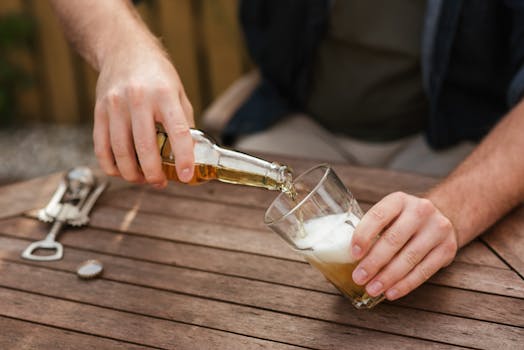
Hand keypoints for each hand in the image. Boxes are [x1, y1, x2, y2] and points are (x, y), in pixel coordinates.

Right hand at [94, 44, 194, 186]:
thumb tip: (190, 154)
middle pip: (144, 147)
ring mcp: (115, 105)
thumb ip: (184, 122)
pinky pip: (101, 147)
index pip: (177, 132)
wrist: (123, 49)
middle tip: (160, 183)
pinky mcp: (99, 111)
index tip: (186, 176)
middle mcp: (139, 99)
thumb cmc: (156, 74)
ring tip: (142, 179)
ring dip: (132, 174)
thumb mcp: (178, 92)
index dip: (183, 158)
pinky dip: (110, 165)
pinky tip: (121, 171)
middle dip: (153, 173)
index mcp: (165, 95)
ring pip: (120, 151)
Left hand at [350, 192, 457, 299]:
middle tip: (359, 278)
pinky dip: (406, 284)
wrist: (442, 218)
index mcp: (399, 200)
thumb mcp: (390, 215)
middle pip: (393, 239)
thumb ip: (372, 230)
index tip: (353, 254)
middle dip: (374, 262)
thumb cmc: (404, 220)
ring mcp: (437, 229)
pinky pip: (424, 271)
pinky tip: (391, 292)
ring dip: (388, 277)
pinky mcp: (447, 248)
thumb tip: (343, 256)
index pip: (378, 216)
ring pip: (409, 258)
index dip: (364, 235)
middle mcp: (420, 210)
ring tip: (372, 289)